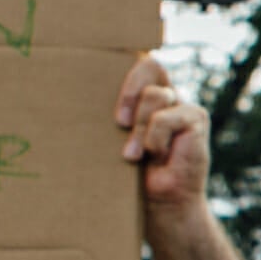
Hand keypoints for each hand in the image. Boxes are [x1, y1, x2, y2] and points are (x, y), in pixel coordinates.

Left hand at [118, 52, 209, 215]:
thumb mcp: (113, 141)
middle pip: (149, 64)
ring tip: (132, 155)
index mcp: (142, 97)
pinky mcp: (195, 119)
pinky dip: (155, 138)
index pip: (137, 61)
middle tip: (118, 121)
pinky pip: (168, 116)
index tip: (113, 66)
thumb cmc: (130, 176)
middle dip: (129, 89)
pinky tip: (158, 156)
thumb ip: (109, 119)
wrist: (162, 205)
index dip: (128, 54)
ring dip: (139, 128)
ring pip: (154, 95)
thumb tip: (65, 102)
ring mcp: (182, 106)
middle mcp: (165, 96)